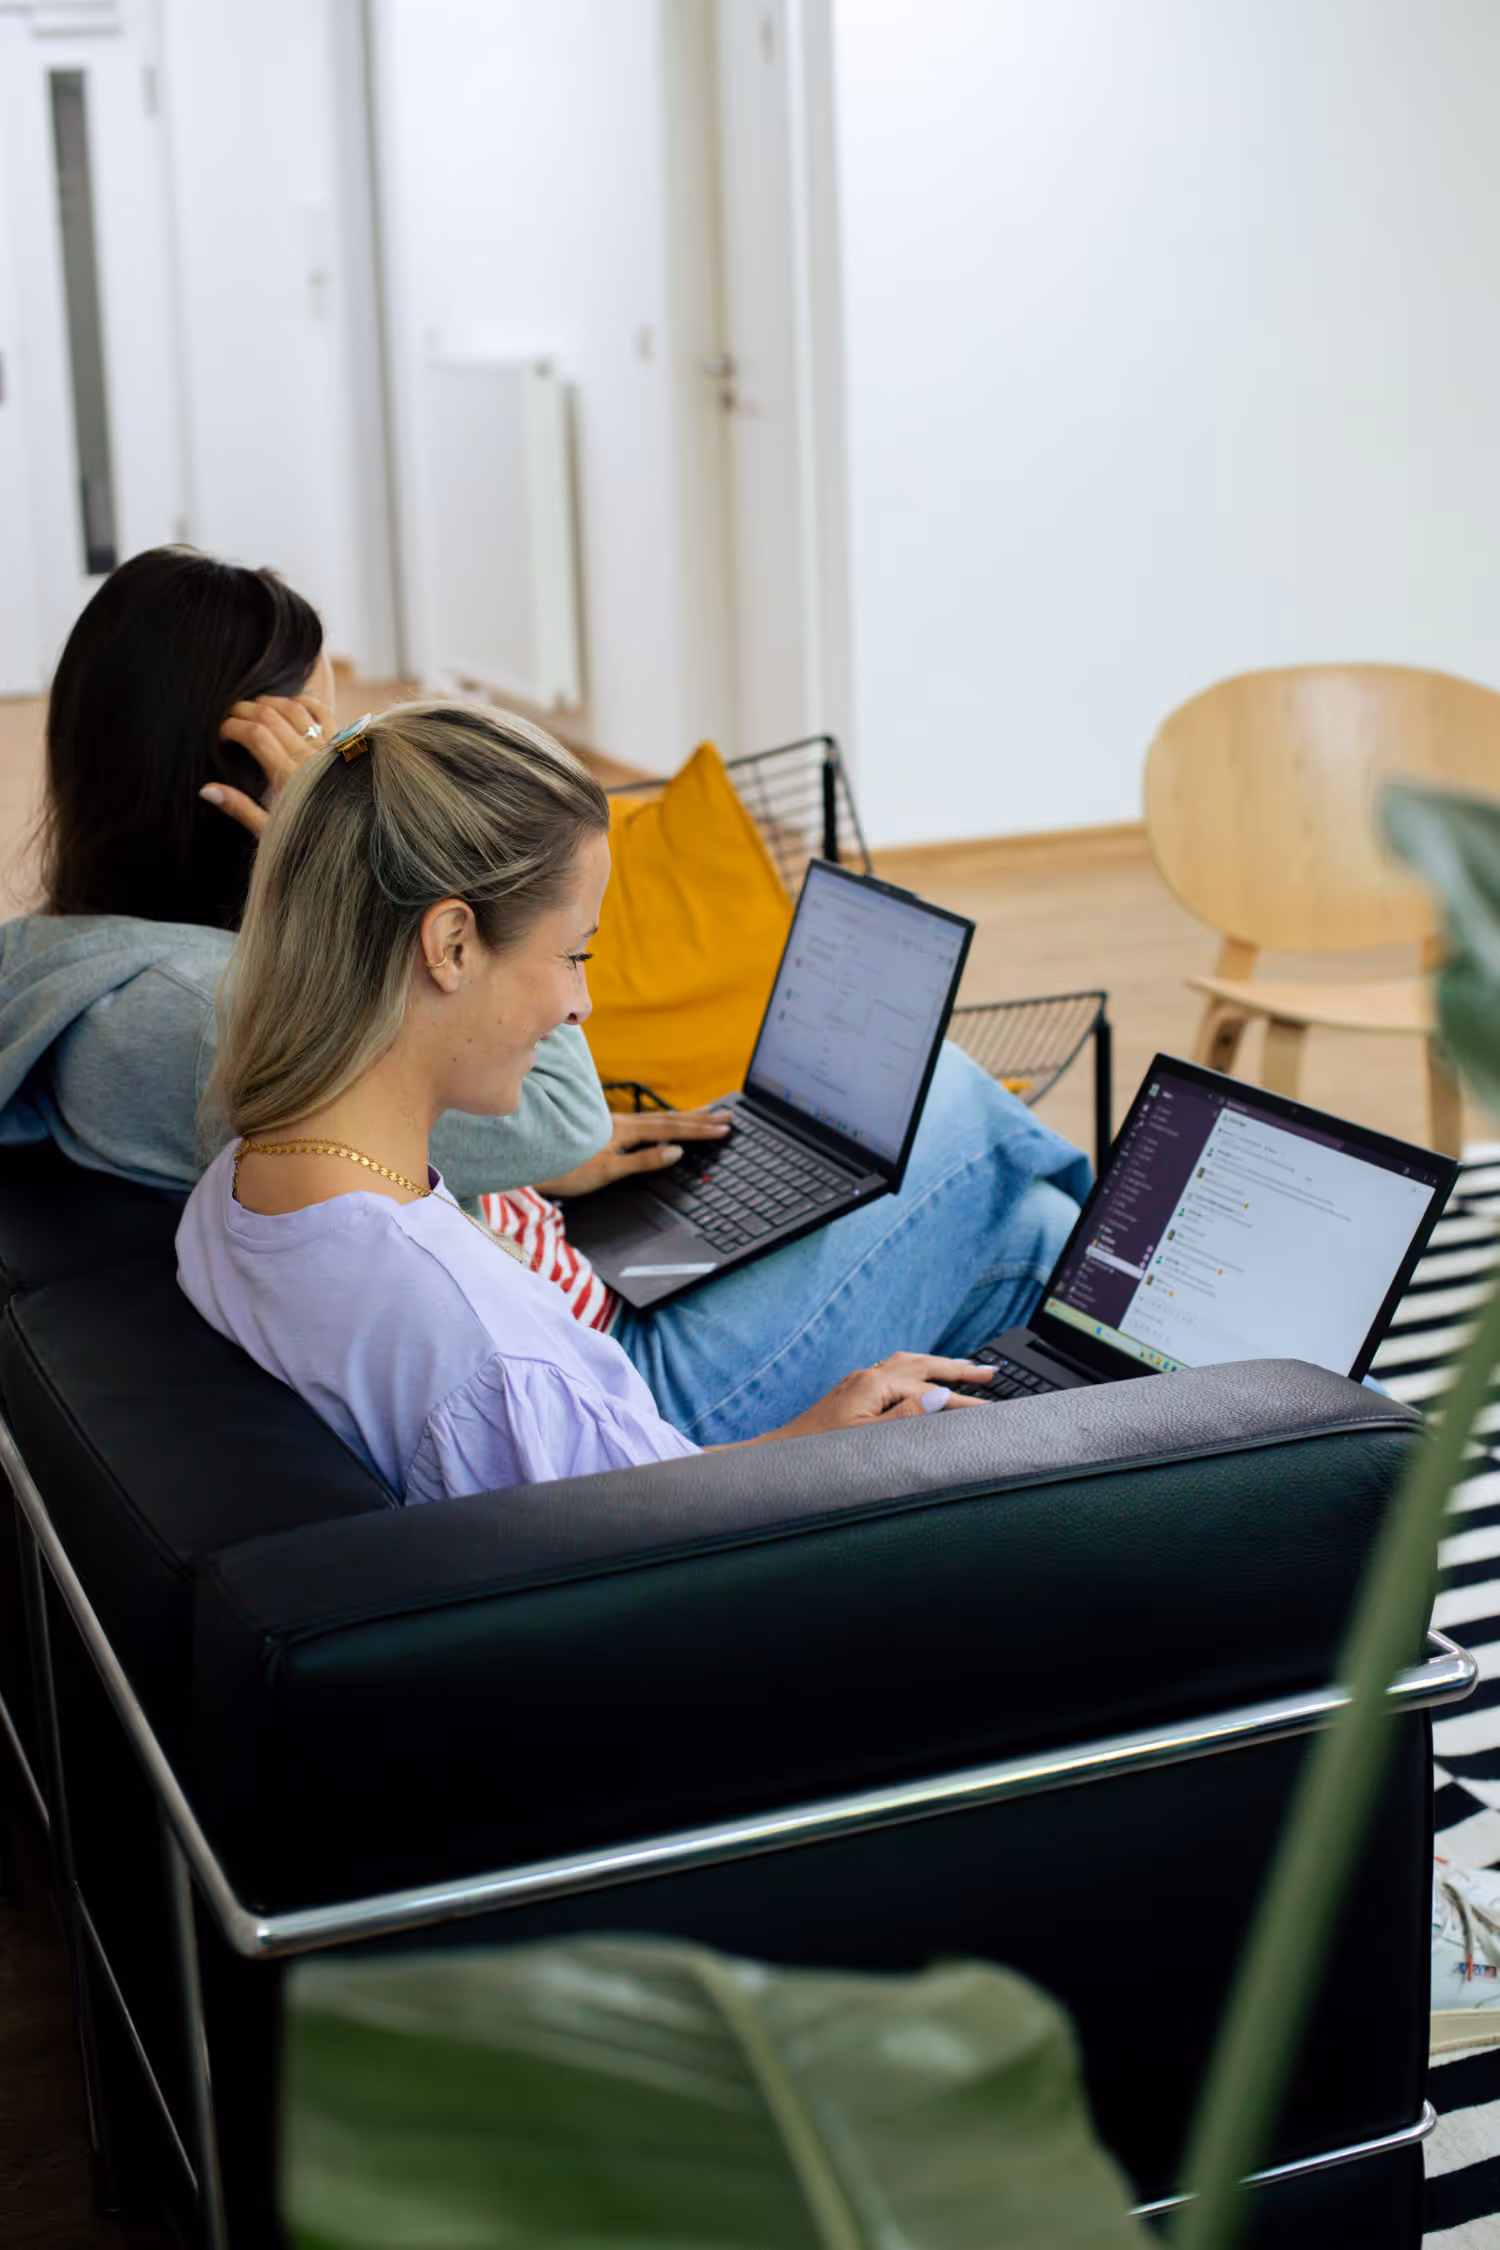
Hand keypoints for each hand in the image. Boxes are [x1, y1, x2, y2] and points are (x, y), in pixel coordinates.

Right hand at [201, 692, 334, 836]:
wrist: (353, 840)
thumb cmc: (310, 839)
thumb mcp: (271, 830)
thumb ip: (240, 808)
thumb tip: (206, 790)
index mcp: (290, 777)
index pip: (255, 735)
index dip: (231, 727)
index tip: (219, 734)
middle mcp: (310, 757)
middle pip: (271, 716)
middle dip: (243, 710)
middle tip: (227, 715)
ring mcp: (329, 748)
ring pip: (295, 709)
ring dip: (269, 702)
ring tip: (251, 706)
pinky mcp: (343, 746)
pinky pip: (323, 712)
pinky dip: (304, 702)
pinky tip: (288, 704)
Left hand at [536, 1107, 733, 1197]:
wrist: (529, 1159)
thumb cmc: (564, 1170)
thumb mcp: (607, 1170)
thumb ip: (643, 1160)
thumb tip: (675, 1151)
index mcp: (625, 1131)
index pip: (671, 1130)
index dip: (699, 1130)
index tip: (724, 1128)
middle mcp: (621, 1123)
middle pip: (668, 1119)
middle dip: (699, 1119)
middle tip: (727, 1117)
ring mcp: (612, 1124)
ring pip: (656, 1118)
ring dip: (683, 1117)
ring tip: (705, 1114)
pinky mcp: (603, 1128)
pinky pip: (643, 1122)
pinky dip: (662, 1121)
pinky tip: (662, 1123)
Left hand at [767, 1353, 996, 1439]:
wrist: (782, 1455)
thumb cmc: (820, 1453)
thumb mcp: (868, 1439)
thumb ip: (907, 1415)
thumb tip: (939, 1395)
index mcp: (874, 1384)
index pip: (930, 1388)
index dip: (962, 1398)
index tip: (989, 1405)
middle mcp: (867, 1375)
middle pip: (923, 1364)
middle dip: (958, 1368)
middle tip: (990, 1373)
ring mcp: (859, 1380)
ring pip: (908, 1363)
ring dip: (937, 1364)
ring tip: (964, 1368)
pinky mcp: (853, 1390)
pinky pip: (894, 1370)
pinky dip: (917, 1370)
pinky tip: (921, 1377)